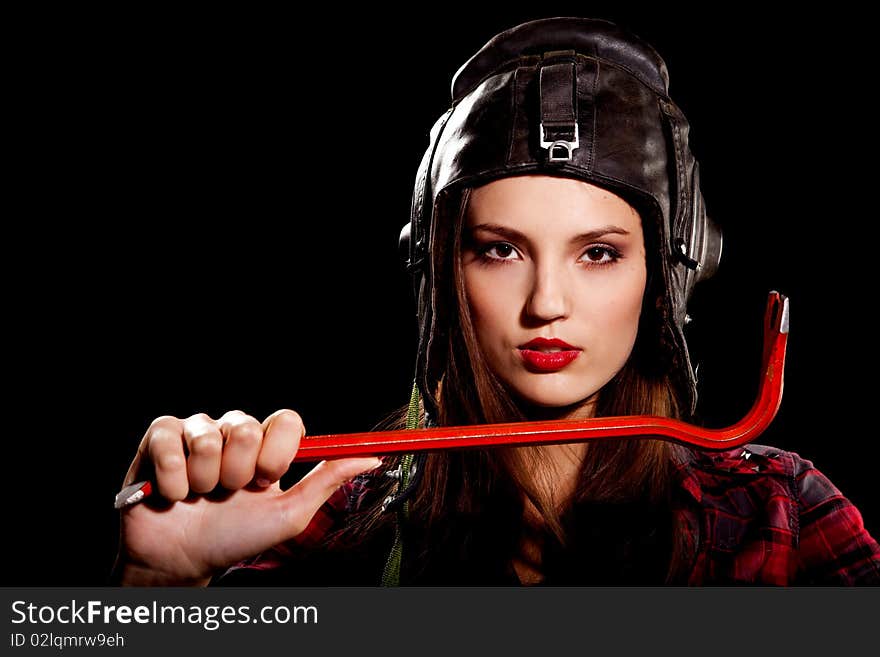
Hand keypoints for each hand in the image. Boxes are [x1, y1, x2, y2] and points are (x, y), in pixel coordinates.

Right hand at [113, 409, 380, 585]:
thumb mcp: (288, 514)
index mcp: (267, 445)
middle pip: (245, 427)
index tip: (267, 482)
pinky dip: (173, 478)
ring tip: (200, 496)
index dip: (276, 454)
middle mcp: (233, 431)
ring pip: (207, 438)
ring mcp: (197, 431)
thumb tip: (373, 457)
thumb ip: (328, 481)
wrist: (182, 560)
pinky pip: (169, 439)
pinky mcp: (160, 436)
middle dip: (237, 473)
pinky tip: (174, 492)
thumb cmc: (236, 537)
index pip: (286, 420)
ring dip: (203, 481)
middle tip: (229, 493)